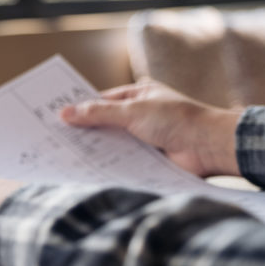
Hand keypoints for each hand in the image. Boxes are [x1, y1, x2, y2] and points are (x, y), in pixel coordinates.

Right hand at [61, 80, 242, 176]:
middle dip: (84, 131)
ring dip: (95, 150)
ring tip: (65, 155)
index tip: (56, 116)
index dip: (79, 108)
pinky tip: (88, 170)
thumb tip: (65, 113)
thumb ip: (97, 113)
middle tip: (55, 138)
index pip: (101, 100)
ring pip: (112, 144)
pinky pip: (122, 161)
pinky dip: (108, 165)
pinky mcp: (147, 159)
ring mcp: (143, 138)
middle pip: (104, 123)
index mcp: (138, 95)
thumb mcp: (132, 111)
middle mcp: (140, 115)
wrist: (209, 148)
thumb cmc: (177, 120)